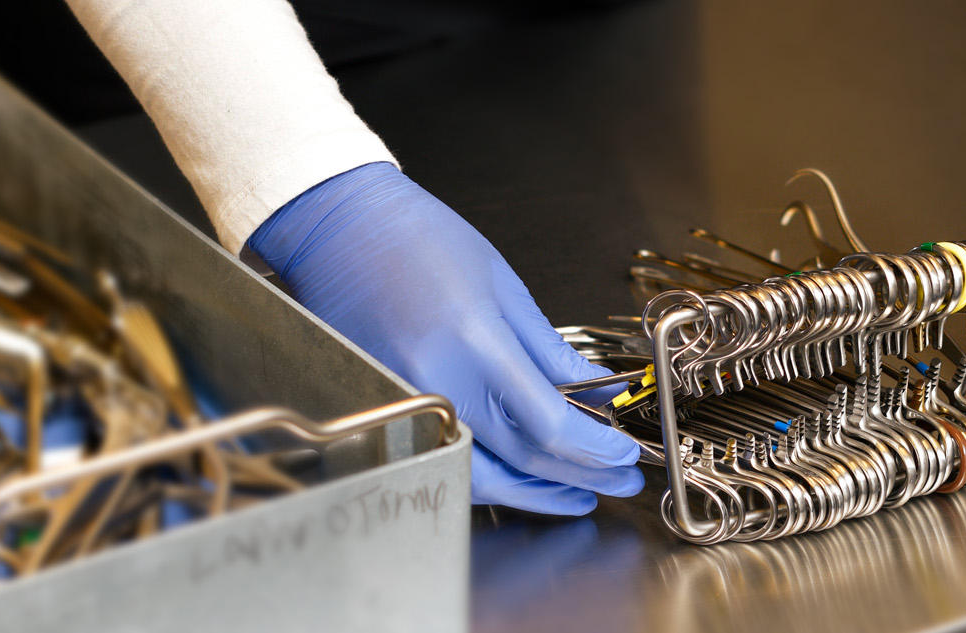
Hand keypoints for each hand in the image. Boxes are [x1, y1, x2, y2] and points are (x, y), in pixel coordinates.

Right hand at [249, 162, 643, 514]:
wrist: (341, 227)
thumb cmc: (416, 238)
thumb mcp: (502, 285)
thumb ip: (550, 351)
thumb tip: (595, 391)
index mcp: (474, 343)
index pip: (549, 425)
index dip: (595, 449)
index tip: (623, 452)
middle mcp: (437, 382)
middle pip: (522, 459)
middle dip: (582, 476)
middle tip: (619, 477)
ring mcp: (406, 403)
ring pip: (480, 477)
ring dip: (536, 492)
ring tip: (578, 491)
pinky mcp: (386, 411)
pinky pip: (445, 460)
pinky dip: (488, 478)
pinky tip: (519, 476)